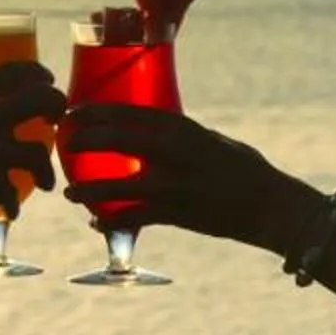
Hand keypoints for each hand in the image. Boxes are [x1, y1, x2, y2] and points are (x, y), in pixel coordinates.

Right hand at [0, 61, 64, 258]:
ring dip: (46, 170)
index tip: (46, 81)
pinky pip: (16, 192)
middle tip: (55, 121)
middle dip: (57, 108)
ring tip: (44, 183)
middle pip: (41, 99)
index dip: (37, 73)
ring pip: (38, 152)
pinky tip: (9, 212)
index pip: (13, 71)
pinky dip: (14, 204)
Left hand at [58, 104, 323, 253]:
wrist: (271, 206)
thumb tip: (151, 132)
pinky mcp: (178, 214)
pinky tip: (96, 223)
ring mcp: (176, 184)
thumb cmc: (243, 169)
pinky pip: (136, 218)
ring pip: (120, 185)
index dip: (98, 111)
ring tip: (69, 192)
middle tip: (64, 144)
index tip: (74, 111)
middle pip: (118, 140)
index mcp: (184, 128)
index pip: (132, 111)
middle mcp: (176, 151)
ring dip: (90, 189)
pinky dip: (114, 221)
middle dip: (86, 140)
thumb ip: (180, 136)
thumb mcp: (211, 140)